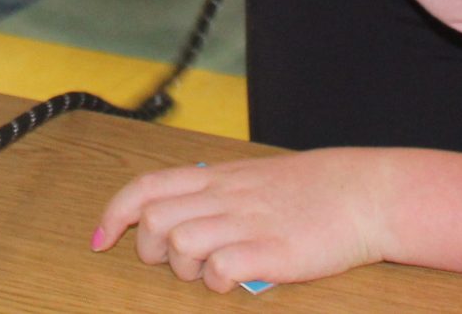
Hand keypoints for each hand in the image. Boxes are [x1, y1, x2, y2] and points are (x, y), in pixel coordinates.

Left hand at [91, 149, 393, 292]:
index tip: (100, 239)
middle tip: (172, 263)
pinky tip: (234, 280)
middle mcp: (224, 197)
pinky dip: (216, 284)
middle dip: (148, 249)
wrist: (362, 194)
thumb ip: (212, 193)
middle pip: (154, 220)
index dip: (113, 213)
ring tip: (209, 271)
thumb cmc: (307, 191)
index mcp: (215, 177)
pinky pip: (220, 271)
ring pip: (179, 245)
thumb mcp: (250, 179)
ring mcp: (246, 224)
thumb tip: (175, 215)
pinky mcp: (271, 253)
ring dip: (183, 268)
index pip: (145, 187)